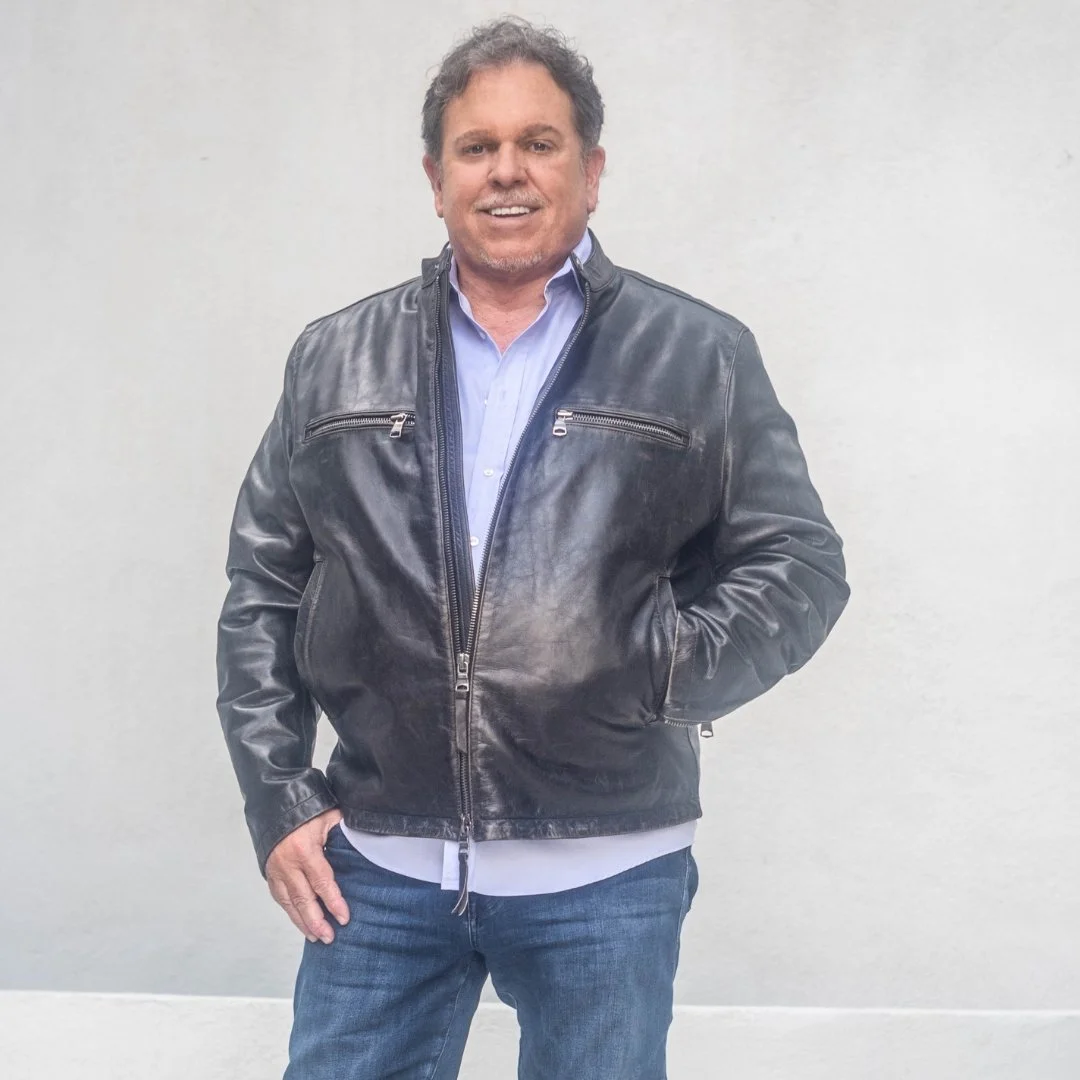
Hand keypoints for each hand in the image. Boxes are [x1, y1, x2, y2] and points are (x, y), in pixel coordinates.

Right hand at [265, 808, 349, 943]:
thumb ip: (344, 833)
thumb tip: (366, 843)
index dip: (333, 902)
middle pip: (303, 899)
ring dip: (303, 922)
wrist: (276, 805)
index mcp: (305, 850)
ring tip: (316, 937)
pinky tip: (301, 922)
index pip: (322, 882)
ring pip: (290, 903)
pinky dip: (291, 912)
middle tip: (329, 937)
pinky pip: (280, 898)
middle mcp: (288, 864)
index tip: (344, 918)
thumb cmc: (307, 810)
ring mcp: (276, 870)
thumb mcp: (329, 817)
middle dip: (317, 921)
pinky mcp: (270, 873)